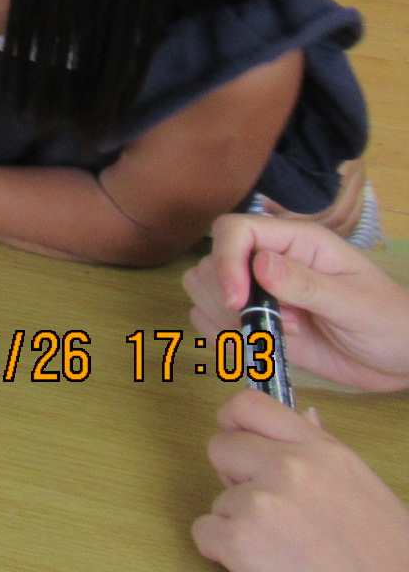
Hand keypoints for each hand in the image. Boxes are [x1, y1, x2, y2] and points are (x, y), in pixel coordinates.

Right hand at [184, 215, 408, 393]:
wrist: (400, 360)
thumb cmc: (390, 323)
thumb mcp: (356, 304)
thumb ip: (308, 284)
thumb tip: (259, 263)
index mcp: (295, 242)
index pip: (235, 230)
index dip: (226, 261)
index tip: (237, 302)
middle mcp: (268, 262)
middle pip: (210, 262)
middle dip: (227, 299)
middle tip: (275, 327)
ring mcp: (259, 293)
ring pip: (203, 291)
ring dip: (227, 321)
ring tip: (278, 336)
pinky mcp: (255, 323)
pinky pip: (212, 323)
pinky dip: (226, 339)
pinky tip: (263, 348)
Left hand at [193, 390, 408, 571]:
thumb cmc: (383, 558)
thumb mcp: (363, 492)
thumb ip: (324, 452)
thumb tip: (305, 416)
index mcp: (323, 452)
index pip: (251, 405)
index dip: (233, 421)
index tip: (233, 436)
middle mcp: (291, 467)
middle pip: (221, 447)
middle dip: (234, 478)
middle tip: (268, 511)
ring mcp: (262, 501)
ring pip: (219, 497)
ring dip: (238, 523)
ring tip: (282, 547)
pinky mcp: (240, 537)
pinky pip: (205, 531)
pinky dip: (223, 551)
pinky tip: (262, 563)